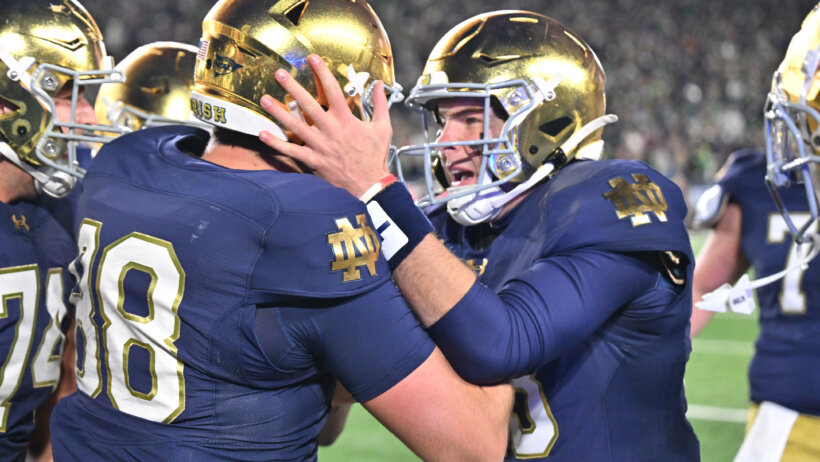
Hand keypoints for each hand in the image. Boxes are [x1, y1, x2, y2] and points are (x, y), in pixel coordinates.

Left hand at [258, 54, 392, 197]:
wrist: (370, 185)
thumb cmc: (375, 156)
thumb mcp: (382, 128)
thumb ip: (379, 104)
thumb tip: (379, 84)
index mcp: (346, 120)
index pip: (332, 90)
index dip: (322, 72)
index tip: (312, 58)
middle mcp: (331, 130)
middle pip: (308, 105)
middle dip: (293, 87)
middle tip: (279, 73)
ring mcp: (320, 146)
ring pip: (295, 126)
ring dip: (278, 112)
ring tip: (264, 99)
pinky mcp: (313, 161)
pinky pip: (292, 151)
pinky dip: (276, 143)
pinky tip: (262, 134)